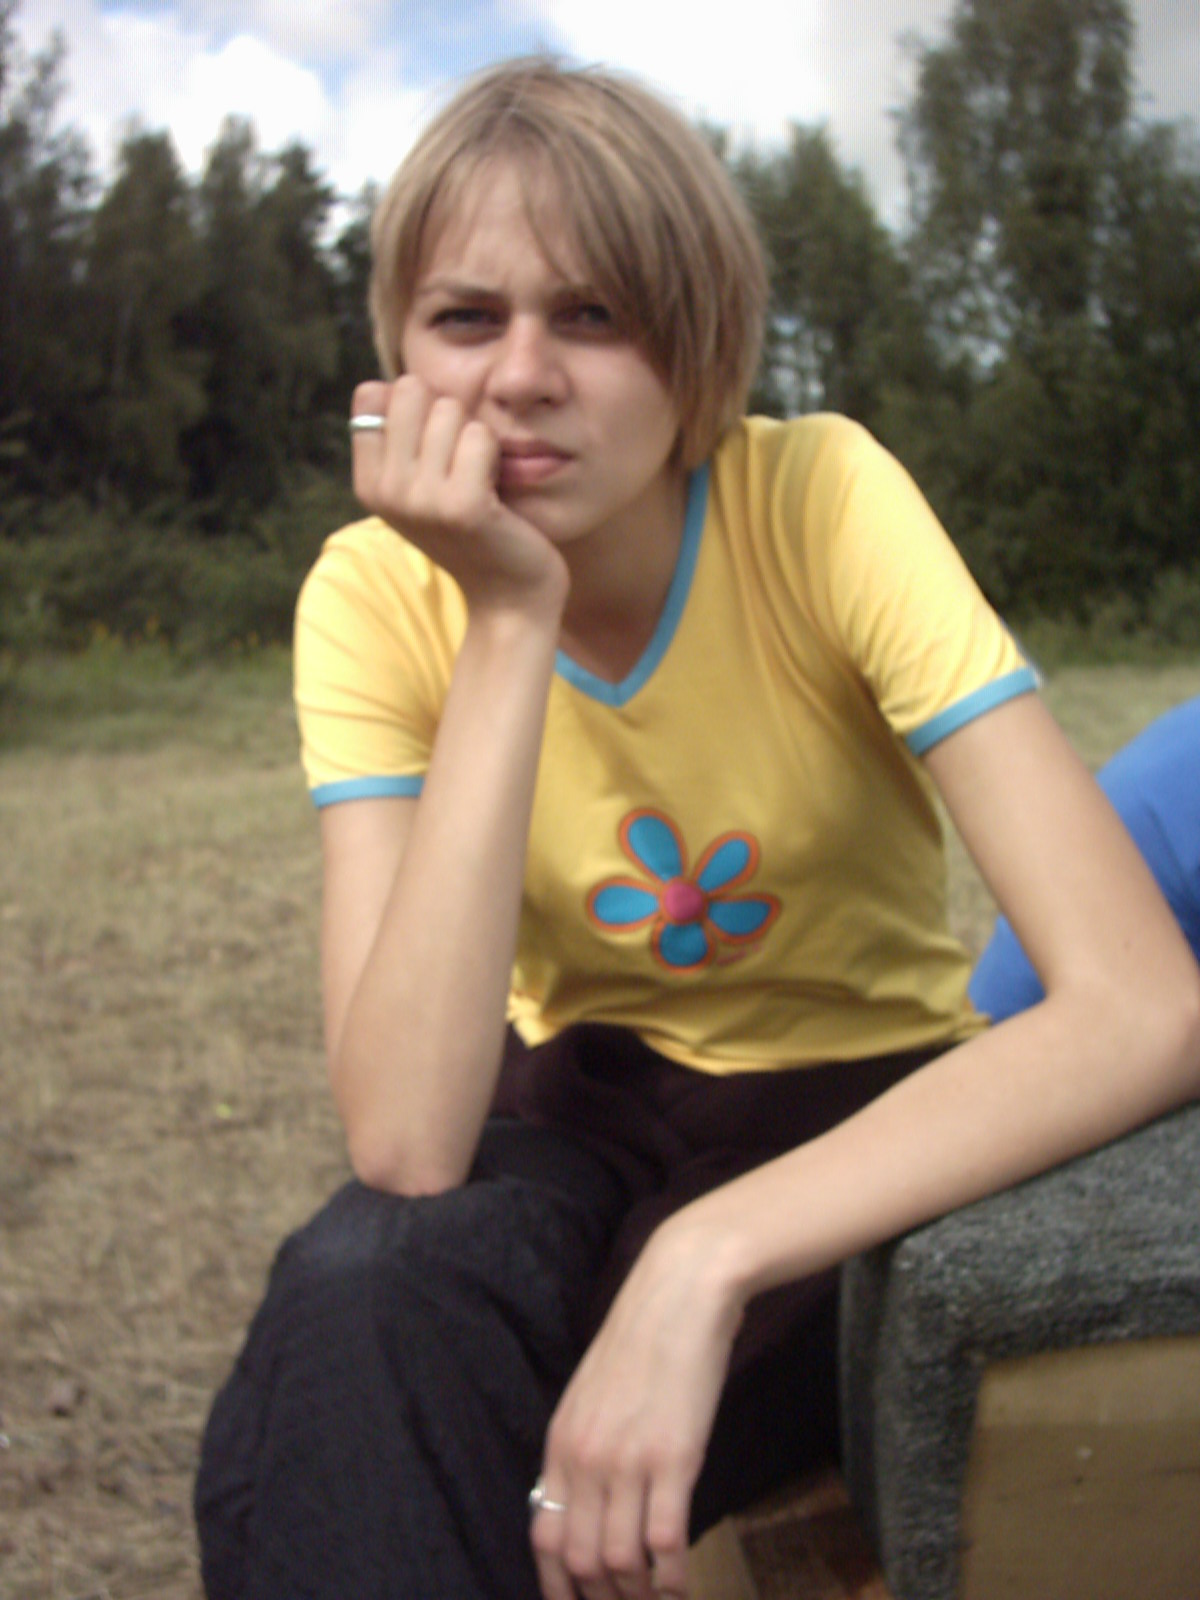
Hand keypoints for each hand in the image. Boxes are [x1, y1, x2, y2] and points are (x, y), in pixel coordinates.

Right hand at [351, 377, 568, 612]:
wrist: (507, 592)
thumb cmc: (471, 525)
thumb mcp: (419, 483)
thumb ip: (400, 435)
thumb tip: (391, 383)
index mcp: (367, 482)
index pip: (372, 393)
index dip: (414, 406)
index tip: (432, 450)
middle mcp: (385, 491)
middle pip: (412, 389)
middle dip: (446, 413)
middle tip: (461, 461)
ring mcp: (420, 500)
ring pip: (450, 409)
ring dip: (475, 435)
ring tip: (478, 479)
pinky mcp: (462, 507)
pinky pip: (480, 435)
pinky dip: (495, 454)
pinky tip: (495, 490)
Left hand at [530, 1217, 744, 1599]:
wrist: (681, 1292)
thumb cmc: (644, 1337)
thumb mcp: (594, 1392)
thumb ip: (586, 1445)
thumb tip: (589, 1499)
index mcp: (561, 1443)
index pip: (545, 1538)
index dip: (561, 1587)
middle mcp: (585, 1458)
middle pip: (582, 1560)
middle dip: (603, 1599)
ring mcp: (628, 1460)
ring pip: (621, 1562)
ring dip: (638, 1595)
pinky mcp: (675, 1458)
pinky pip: (665, 1542)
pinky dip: (672, 1578)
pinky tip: (680, 1587)